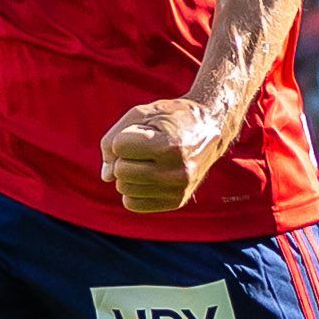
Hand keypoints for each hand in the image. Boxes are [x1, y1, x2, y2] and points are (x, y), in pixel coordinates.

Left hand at [100, 96, 228, 213]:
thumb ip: (113, 139)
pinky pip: (132, 204)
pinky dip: (133, 190)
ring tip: (148, 161)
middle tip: (144, 148)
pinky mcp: (177, 201)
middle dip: (124, 157)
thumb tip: (105, 176)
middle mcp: (178, 171)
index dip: (125, 137)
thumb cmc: (172, 117)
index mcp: (170, 146)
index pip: (119, 147)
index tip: (143, 132)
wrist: (212, 127)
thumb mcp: (141, 114)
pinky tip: (147, 177)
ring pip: (124, 188)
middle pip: (120, 171)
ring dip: (128, 174)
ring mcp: (179, 189)